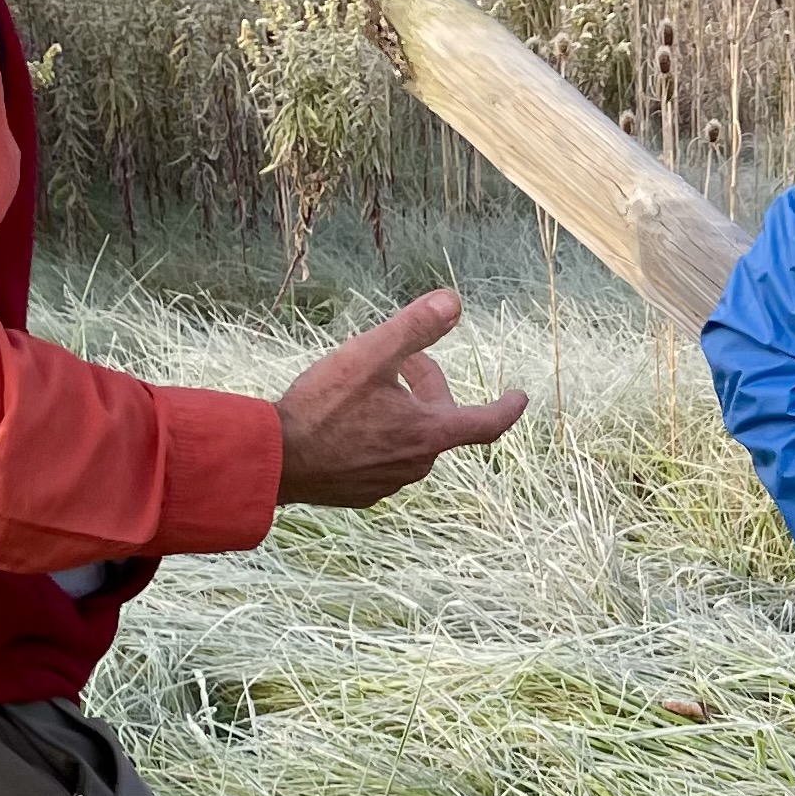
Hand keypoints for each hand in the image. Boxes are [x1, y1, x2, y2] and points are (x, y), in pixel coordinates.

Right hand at [273, 290, 527, 507]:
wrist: (275, 459)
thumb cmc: (322, 407)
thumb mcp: (370, 356)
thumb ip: (415, 328)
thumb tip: (453, 302)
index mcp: (429, 433)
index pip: (486, 423)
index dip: (507, 408)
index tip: (519, 397)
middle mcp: (417, 464)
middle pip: (439, 419)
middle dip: (427, 385)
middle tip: (403, 359)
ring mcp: (390, 483)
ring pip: (411, 440)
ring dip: (402, 411)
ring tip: (370, 388)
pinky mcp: (363, 493)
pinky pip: (384, 459)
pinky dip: (380, 436)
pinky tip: (349, 422)